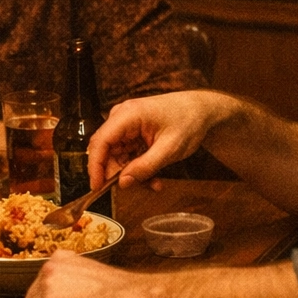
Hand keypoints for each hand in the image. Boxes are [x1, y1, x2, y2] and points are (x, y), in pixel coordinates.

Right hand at [87, 90, 234, 190]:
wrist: (201, 109)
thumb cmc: (188, 121)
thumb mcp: (169, 149)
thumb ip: (145, 167)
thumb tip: (123, 183)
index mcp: (128, 115)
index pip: (100, 142)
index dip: (95, 166)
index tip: (96, 187)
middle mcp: (122, 117)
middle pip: (106, 150)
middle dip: (117, 173)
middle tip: (131, 188)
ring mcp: (126, 124)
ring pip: (117, 155)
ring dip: (131, 172)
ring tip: (153, 183)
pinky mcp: (132, 131)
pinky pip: (127, 154)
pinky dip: (138, 167)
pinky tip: (154, 177)